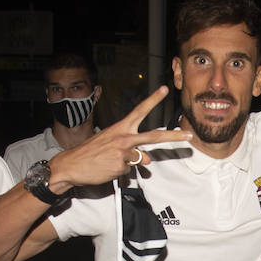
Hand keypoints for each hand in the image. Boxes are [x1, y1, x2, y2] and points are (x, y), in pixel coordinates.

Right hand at [47, 86, 188, 191]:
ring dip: (130, 162)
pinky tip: (106, 168)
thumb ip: (132, 150)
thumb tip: (148, 159)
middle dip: (174, 136)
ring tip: (109, 161)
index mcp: (120, 127)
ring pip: (139, 158)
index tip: (165, 89)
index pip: (139, 110)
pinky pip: (128, 170)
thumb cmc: (90, 153)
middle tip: (189, 135)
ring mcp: (123, 152)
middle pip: (154, 136)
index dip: (153, 99)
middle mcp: (124, 137)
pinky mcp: (120, 166)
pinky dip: (120, 171)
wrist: (71, 166)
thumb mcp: (111, 146)